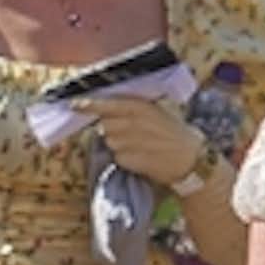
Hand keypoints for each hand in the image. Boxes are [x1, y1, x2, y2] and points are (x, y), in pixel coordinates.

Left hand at [79, 94, 207, 188]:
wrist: (190, 158)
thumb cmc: (172, 132)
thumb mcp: (157, 112)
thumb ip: (132, 109)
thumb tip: (104, 108)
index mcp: (142, 107)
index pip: (109, 105)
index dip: (90, 105)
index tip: (74, 104)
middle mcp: (134, 123)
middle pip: (104, 124)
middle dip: (111, 127)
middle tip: (131, 131)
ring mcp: (130, 142)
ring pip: (109, 140)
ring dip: (118, 143)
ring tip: (140, 144)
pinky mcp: (128, 159)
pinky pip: (116, 156)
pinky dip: (123, 157)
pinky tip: (141, 155)